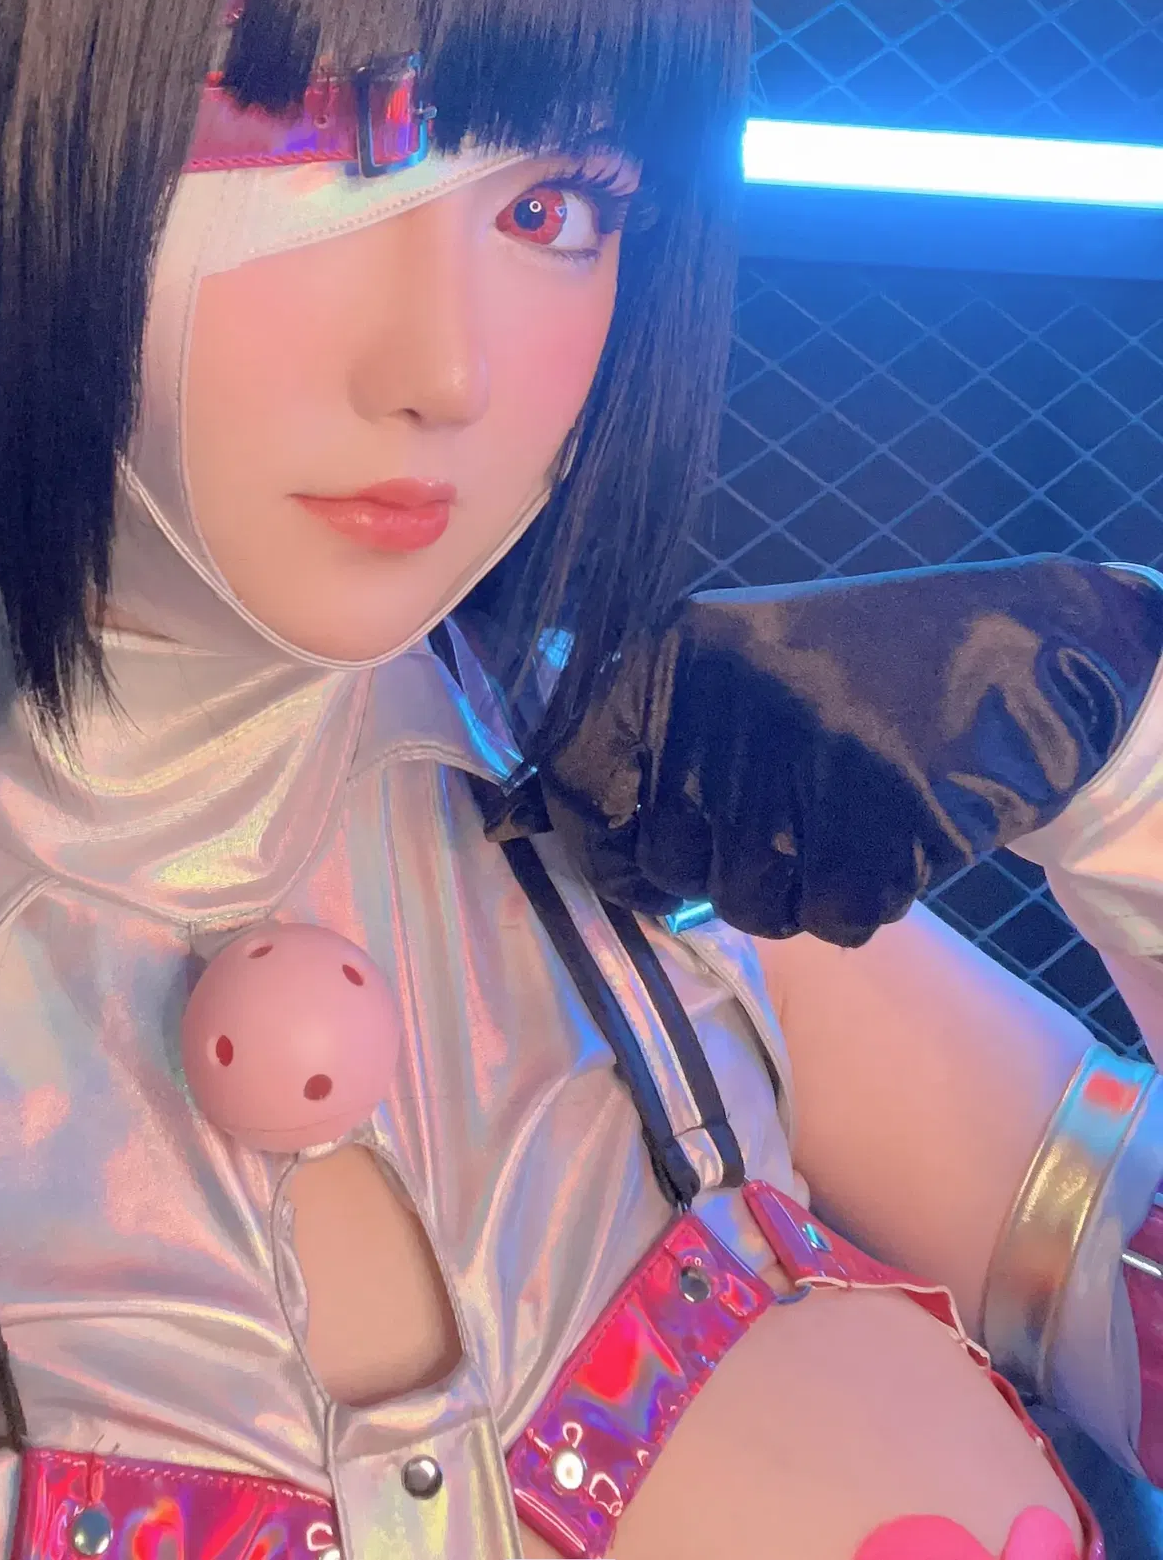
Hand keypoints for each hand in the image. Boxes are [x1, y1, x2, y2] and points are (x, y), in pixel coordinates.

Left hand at [528, 558, 1162, 945]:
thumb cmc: (868, 665)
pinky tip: (889, 840)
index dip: (588, 832)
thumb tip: (548, 823)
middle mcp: (729, 707)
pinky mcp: (882, 824)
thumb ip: (657, 734)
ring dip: (794, 891)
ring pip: (750, 902)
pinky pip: (834, 918)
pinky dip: (860, 901)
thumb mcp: (743, 662)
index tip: (615, 858)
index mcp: (682, 653)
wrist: (1023, 653)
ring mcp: (806, 767)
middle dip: (719, 868)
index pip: (579, 769)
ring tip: (841, 826)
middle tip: (779, 830)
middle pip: (671, 858)